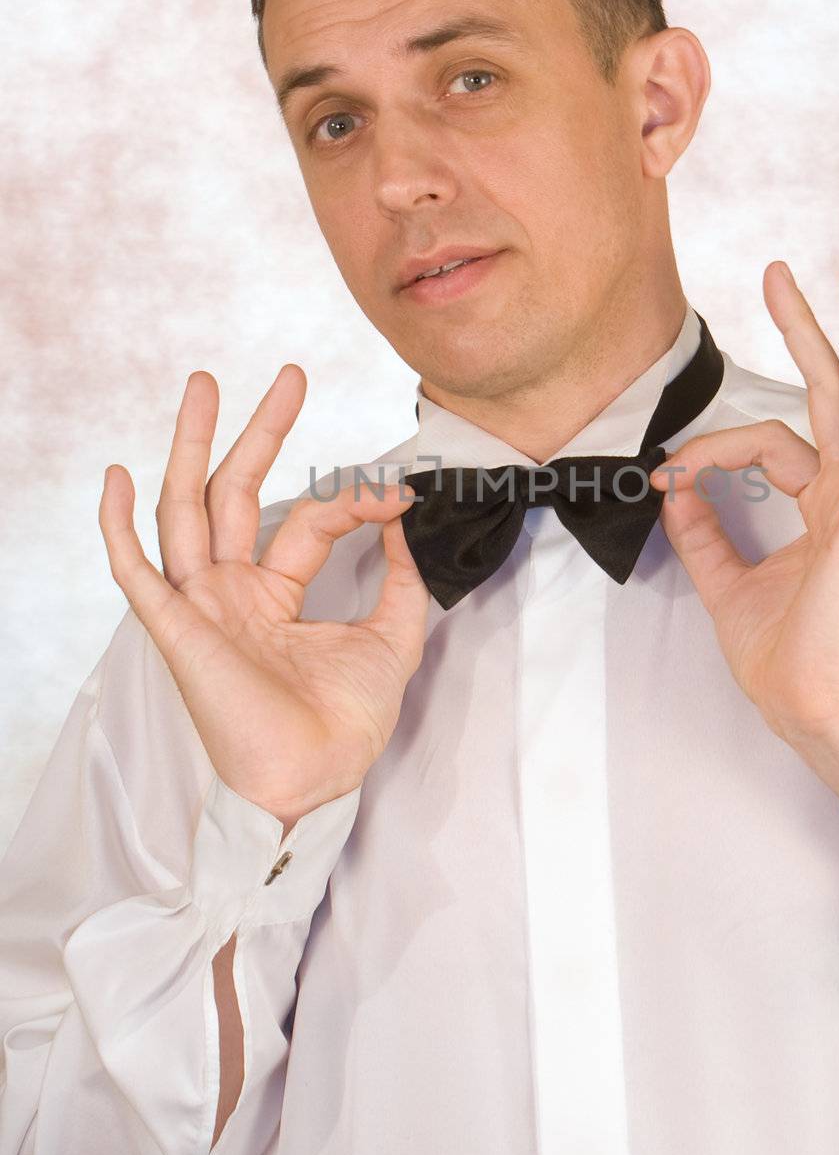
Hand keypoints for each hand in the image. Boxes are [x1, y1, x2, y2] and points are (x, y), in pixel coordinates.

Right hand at [99, 365, 427, 830]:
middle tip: (288, 375)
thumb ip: (402, 582)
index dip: (353, 498)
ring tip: (203, 385)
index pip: (308, 520)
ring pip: (186, 510)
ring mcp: (201, 605)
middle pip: (236, 492)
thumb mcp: (392, 639)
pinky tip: (118, 475)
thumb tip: (405, 520)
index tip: (401, 492)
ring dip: (193, 446)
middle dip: (259, 431)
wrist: (316, 779)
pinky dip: (119, 525)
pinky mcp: (177, 628)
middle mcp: (232, 590)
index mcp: (274, 593)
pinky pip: (136, 572)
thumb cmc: (345, 726)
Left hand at [651, 261, 838, 750]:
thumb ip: (703, 535)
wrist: (814, 709)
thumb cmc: (787, 660)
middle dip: (804, 330)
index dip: (710, 449)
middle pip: (828, 391)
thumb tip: (675, 490)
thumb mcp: (726, 586)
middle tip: (777, 274)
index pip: (764, 445)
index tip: (665, 471)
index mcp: (820, 506)